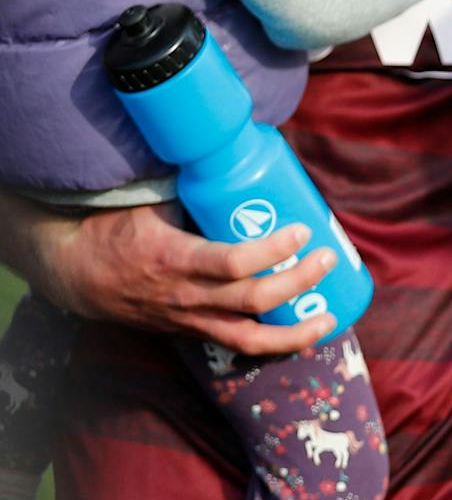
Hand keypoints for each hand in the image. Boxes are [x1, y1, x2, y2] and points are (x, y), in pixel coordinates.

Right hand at [22, 201, 336, 353]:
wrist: (73, 273)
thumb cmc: (112, 226)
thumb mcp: (146, 201)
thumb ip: (187, 186)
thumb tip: (230, 153)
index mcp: (174, 258)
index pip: (234, 263)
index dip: (274, 250)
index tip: (302, 230)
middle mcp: (185, 296)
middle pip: (254, 299)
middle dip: (299, 282)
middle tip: (328, 258)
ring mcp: (190, 319)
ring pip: (250, 338)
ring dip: (295, 332)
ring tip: (330, 318)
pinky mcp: (192, 332)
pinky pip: (238, 346)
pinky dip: (273, 346)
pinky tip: (303, 336)